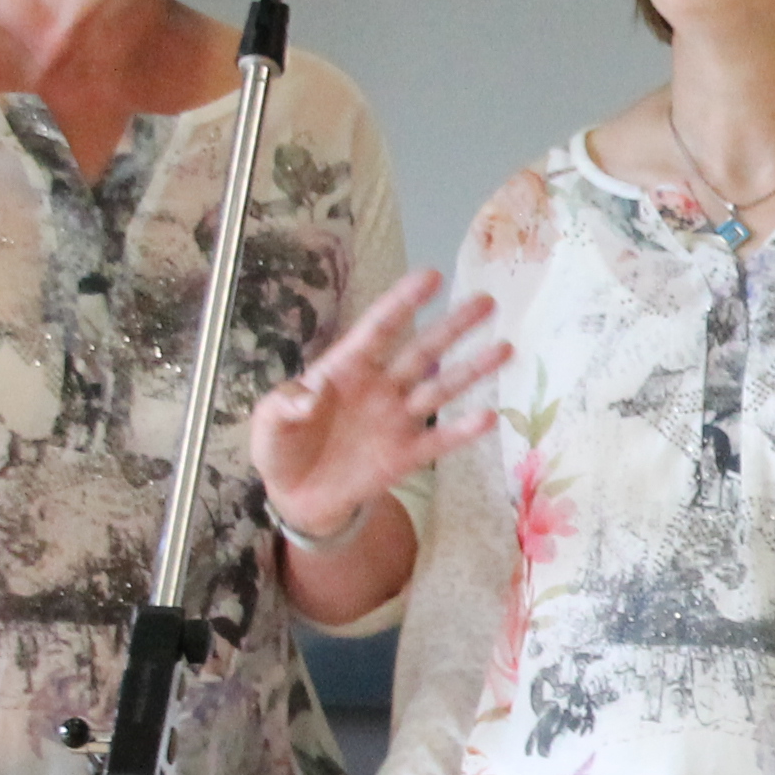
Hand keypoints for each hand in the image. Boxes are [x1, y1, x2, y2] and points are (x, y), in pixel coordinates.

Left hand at [250, 268, 508, 543]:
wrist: (298, 497)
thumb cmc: (281, 447)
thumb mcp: (268, 423)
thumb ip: (285, 405)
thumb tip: (309, 394)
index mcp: (345, 370)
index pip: (378, 330)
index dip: (403, 303)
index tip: (431, 277)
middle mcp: (380, 388)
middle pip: (422, 352)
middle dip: (453, 326)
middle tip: (486, 300)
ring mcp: (397, 421)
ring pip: (440, 389)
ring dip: (472, 370)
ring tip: (505, 348)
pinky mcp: (407, 456)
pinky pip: (439, 441)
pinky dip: (462, 430)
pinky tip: (488, 417)